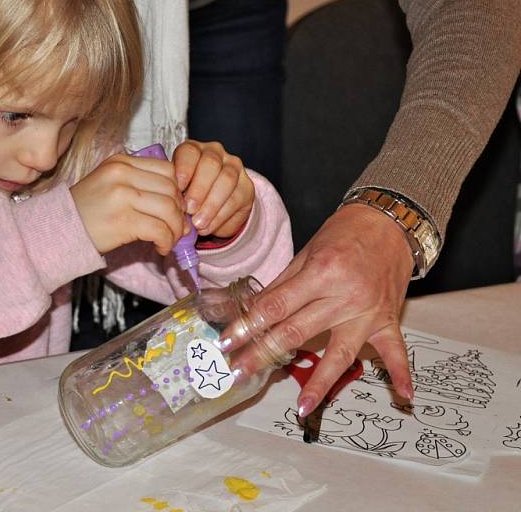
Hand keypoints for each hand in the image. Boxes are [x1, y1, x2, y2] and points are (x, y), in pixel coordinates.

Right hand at [71, 153, 187, 254]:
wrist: (57, 230)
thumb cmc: (85, 211)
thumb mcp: (109, 184)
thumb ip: (139, 184)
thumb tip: (177, 203)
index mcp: (120, 162)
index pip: (167, 169)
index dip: (178, 191)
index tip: (175, 208)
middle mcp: (122, 174)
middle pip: (171, 189)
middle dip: (179, 212)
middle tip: (177, 227)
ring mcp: (122, 196)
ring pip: (169, 209)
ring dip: (175, 229)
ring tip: (170, 239)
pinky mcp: (123, 221)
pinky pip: (159, 229)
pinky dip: (166, 241)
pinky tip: (161, 247)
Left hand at [172, 140, 253, 237]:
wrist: (212, 209)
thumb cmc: (187, 195)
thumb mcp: (176, 191)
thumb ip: (174, 191)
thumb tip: (171, 204)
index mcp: (193, 150)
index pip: (189, 152)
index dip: (183, 170)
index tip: (177, 189)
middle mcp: (215, 153)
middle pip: (210, 164)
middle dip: (199, 189)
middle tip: (189, 209)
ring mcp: (234, 167)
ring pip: (226, 180)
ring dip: (210, 205)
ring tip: (198, 222)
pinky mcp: (247, 186)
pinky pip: (235, 199)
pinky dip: (219, 217)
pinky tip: (207, 227)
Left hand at [219, 203, 414, 415]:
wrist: (390, 222)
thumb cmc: (344, 233)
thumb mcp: (307, 252)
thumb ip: (283, 285)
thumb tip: (253, 311)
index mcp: (320, 273)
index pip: (276, 306)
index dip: (247, 325)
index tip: (227, 342)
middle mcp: (344, 296)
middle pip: (297, 332)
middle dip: (264, 354)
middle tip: (239, 373)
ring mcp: (368, 312)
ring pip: (340, 353)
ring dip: (320, 382)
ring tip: (303, 407)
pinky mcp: (387, 320)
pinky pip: (396, 350)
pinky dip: (401, 373)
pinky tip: (403, 396)